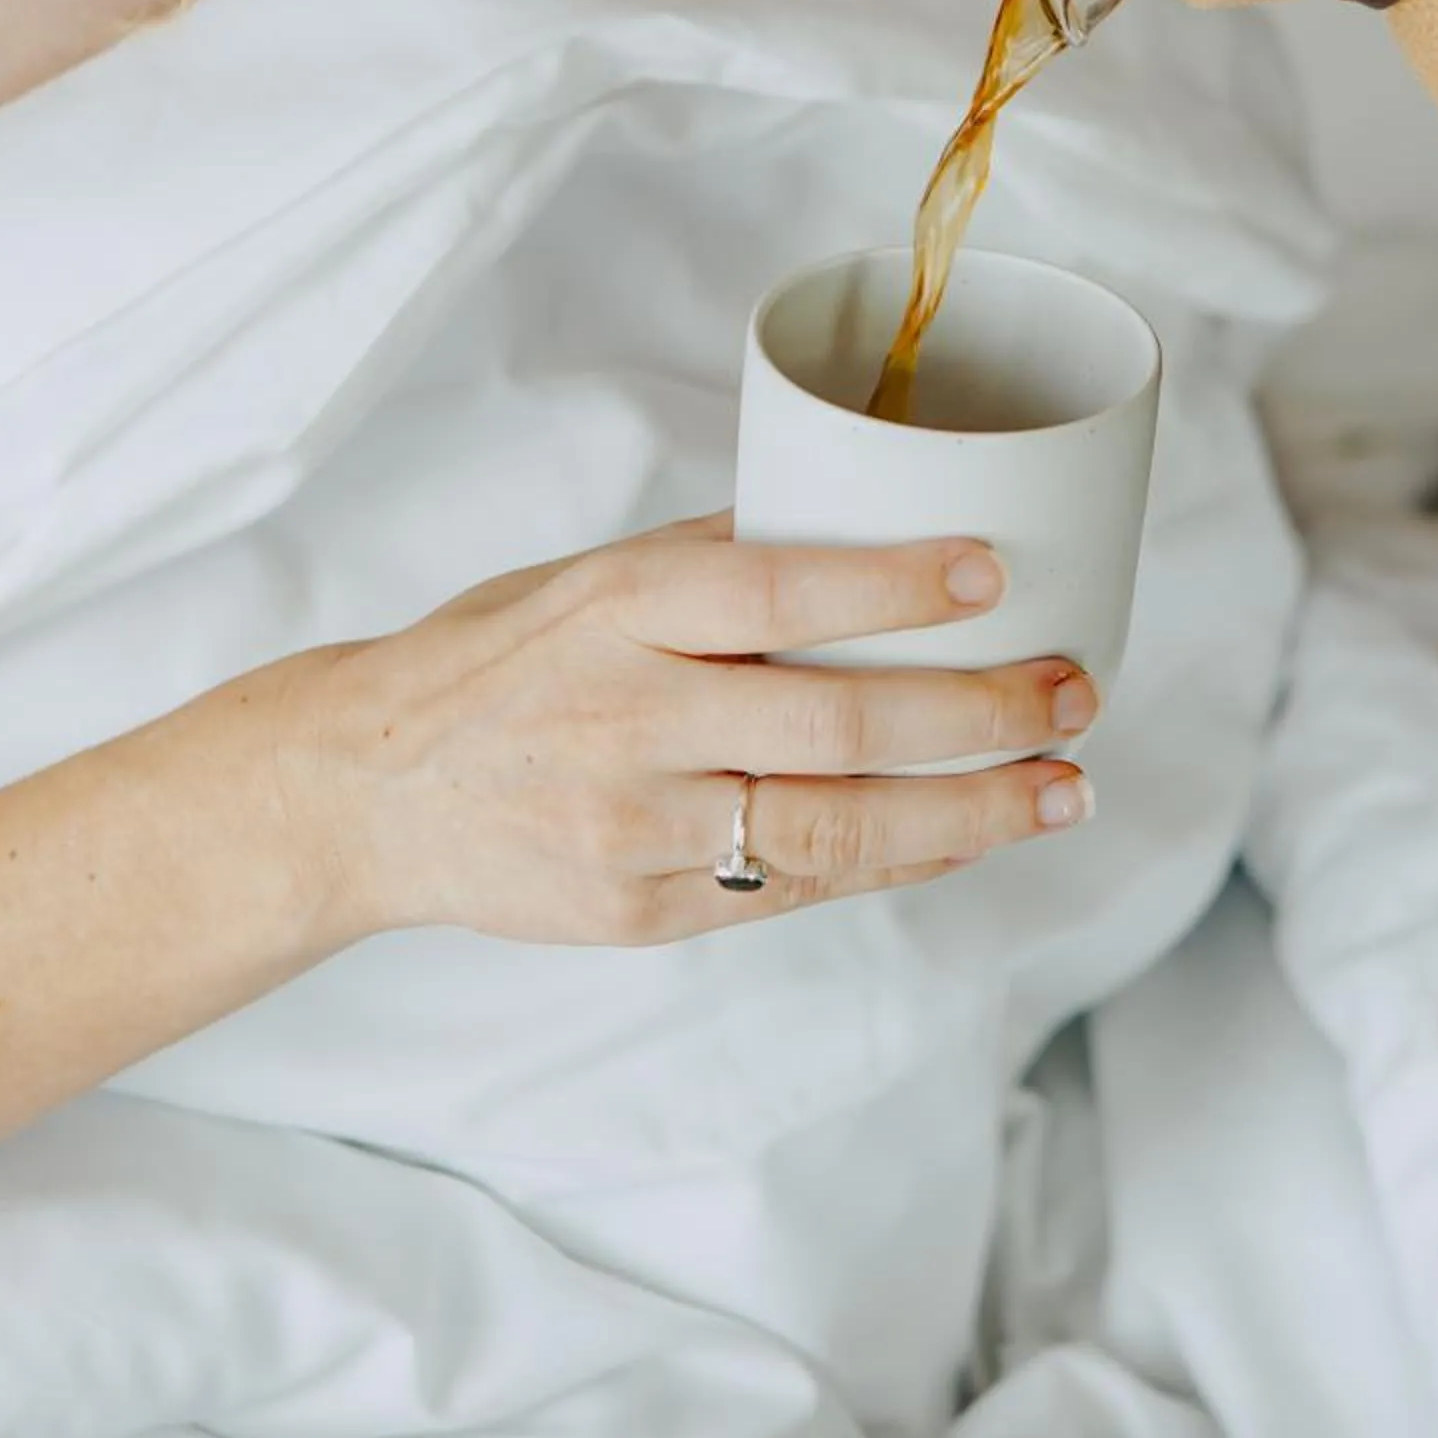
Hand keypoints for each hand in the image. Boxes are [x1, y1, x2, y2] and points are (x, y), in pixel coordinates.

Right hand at [278, 518, 1096, 948]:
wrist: (363, 793)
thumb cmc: (498, 664)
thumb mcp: (584, 580)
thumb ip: (715, 562)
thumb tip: (869, 523)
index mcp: (615, 612)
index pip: (774, 589)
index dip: (893, 585)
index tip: (995, 575)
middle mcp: (627, 720)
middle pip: (835, 724)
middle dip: (978, 714)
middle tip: (1074, 694)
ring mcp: (634, 829)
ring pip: (836, 829)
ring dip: (972, 812)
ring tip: (1063, 787)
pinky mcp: (640, 914)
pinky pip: (796, 889)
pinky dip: (898, 862)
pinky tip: (970, 836)